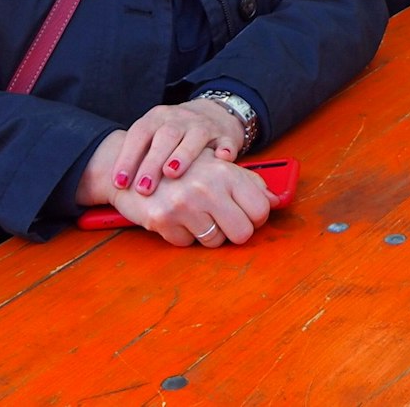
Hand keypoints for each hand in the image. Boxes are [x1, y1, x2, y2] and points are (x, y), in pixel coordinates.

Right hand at [83, 135, 276, 246]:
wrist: (134, 165)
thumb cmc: (184, 166)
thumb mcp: (219, 165)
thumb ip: (249, 181)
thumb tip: (274, 201)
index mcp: (225, 172)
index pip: (261, 209)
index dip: (256, 217)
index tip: (247, 214)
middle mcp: (207, 187)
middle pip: (242, 233)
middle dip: (236, 232)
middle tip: (225, 222)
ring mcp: (183, 205)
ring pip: (215, 242)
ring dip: (208, 233)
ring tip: (197, 214)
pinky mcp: (162, 220)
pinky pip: (187, 244)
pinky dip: (184, 235)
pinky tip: (177, 217)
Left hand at [104, 100, 245, 196]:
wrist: (212, 114)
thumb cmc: (173, 138)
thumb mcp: (153, 140)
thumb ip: (138, 159)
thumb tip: (115, 190)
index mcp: (156, 119)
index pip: (139, 134)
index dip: (128, 158)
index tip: (120, 182)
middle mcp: (178, 119)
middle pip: (165, 136)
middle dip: (152, 162)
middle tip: (144, 187)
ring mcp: (203, 125)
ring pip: (193, 136)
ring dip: (183, 154)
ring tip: (172, 173)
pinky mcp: (225, 134)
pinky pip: (225, 141)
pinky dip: (223, 150)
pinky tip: (221, 160)